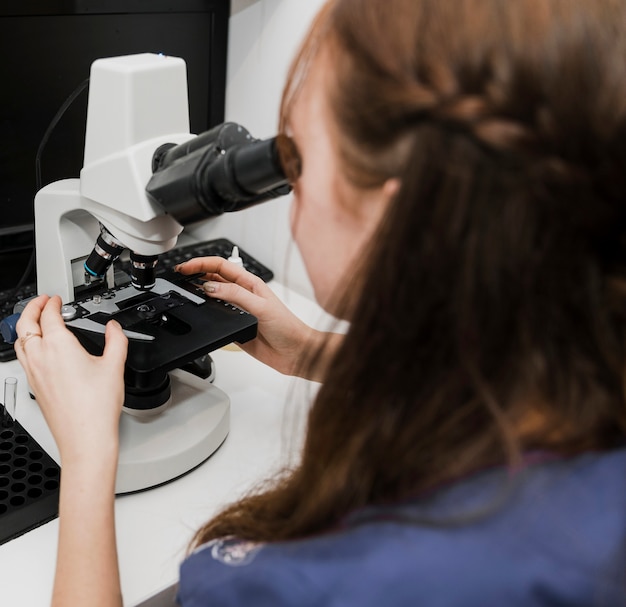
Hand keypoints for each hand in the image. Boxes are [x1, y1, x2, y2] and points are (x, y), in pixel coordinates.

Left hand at [15, 295, 127, 463]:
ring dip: (25, 326)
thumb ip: (116, 340)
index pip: (48, 316)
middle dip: (32, 309)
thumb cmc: (96, 407)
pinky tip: (37, 350)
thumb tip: (114, 328)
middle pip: (25, 324)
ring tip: (34, 322)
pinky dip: (26, 345)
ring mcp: (34, 373)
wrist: (84, 437)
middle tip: (41, 302)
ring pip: (19, 342)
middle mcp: (41, 357)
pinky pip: (22, 358)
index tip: (56, 300)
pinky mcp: (34, 386)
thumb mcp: (115, 366)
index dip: (51, 304)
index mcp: (59, 346)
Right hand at [176, 257, 339, 379]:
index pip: (221, 266)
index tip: (185, 266)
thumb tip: (210, 287)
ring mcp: (237, 311)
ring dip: (198, 292)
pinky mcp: (234, 327)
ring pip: (212, 297)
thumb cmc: (287, 327)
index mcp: (250, 284)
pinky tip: (198, 312)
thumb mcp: (261, 307)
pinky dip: (205, 314)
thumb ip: (235, 295)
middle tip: (178, 274)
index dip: (201, 263)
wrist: (295, 352)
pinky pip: (215, 318)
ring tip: (182, 289)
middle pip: (213, 278)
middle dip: (195, 273)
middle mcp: (242, 295)